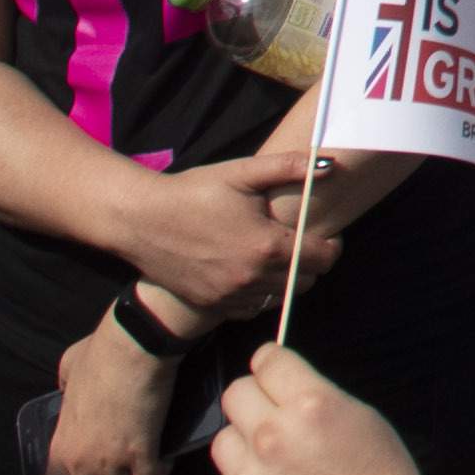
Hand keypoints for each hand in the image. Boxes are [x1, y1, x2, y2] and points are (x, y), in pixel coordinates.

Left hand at [46, 313, 181, 474]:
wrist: (134, 346)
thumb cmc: (100, 353)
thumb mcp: (67, 370)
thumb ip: (65, 386)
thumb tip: (69, 386)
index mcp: (62, 446)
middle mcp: (83, 462)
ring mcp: (111, 461)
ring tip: (145, 468)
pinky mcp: (142, 454)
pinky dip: (160, 471)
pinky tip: (165, 458)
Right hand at [122, 147, 338, 318]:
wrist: (141, 220)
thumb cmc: (194, 192)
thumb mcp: (242, 172)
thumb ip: (289, 167)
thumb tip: (331, 165)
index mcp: (266, 245)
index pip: (323, 258)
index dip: (332, 246)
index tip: (326, 234)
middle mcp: (251, 277)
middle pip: (306, 283)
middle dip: (311, 264)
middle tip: (301, 244)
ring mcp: (230, 296)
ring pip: (279, 299)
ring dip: (286, 281)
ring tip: (275, 256)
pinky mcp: (212, 305)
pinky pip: (251, 309)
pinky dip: (259, 295)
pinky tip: (251, 272)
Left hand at [208, 347, 425, 474]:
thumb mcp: (361, 418)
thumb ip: (317, 397)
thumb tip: (284, 387)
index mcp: (310, 406)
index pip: (268, 361)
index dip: (270, 361)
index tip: (268, 367)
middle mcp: (273, 438)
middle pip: (235, 394)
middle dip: (252, 399)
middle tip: (268, 414)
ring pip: (223, 442)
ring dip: (243, 446)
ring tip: (271, 462)